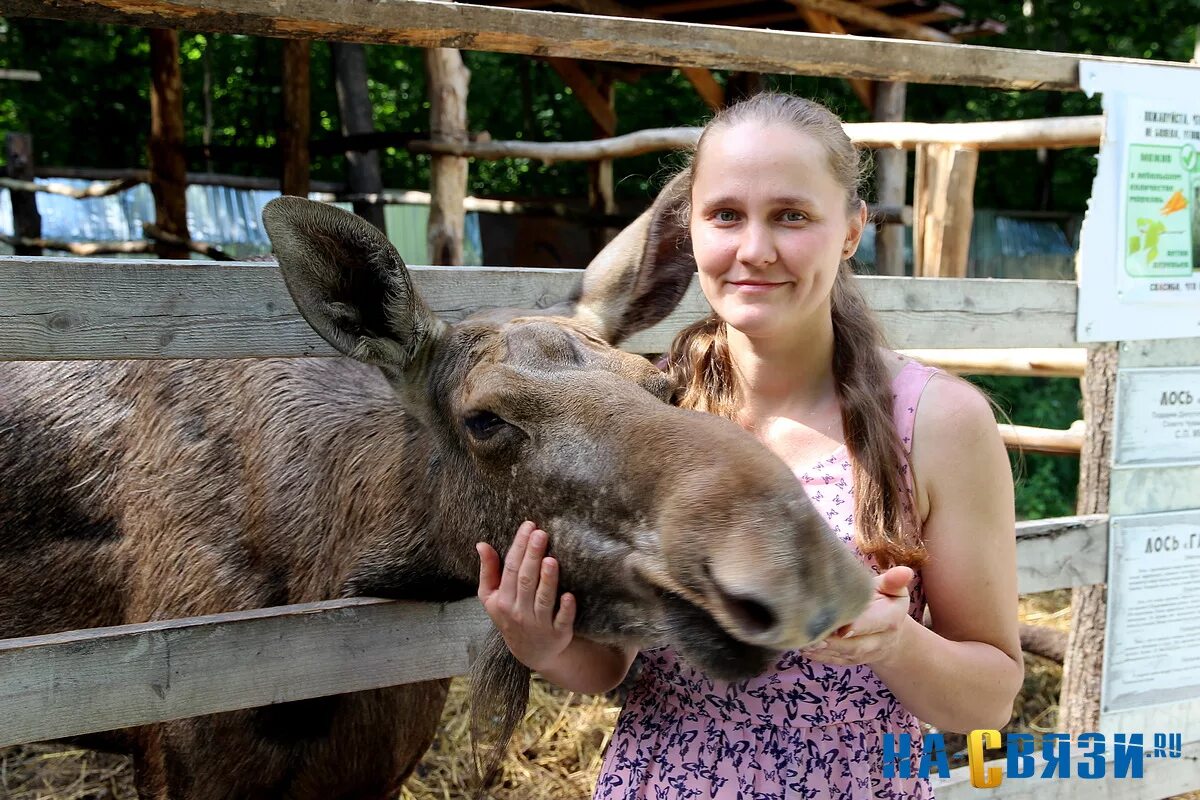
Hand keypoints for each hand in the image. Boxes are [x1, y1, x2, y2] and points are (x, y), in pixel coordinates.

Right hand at [477, 521, 576, 672]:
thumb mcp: (492, 597)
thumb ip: (488, 571)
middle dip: (532, 556)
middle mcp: (519, 612)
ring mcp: (539, 624)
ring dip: (547, 580)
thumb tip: (481, 544)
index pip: (510, 569)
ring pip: (542, 599)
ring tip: (551, 559)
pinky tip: (569, 595)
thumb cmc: (511, 615)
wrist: (531, 652)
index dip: (519, 547)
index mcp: (502, 600)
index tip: (529, 525)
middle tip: (541, 534)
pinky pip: (561, 621)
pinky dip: (565, 609)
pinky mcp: (558, 633)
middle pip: (526, 581)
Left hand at [799, 566, 913, 667]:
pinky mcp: (850, 660)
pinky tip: (803, 648)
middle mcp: (879, 640)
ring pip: (843, 655)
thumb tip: (905, 571)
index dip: (860, 625)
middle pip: (857, 645)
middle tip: (815, 635)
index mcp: (890, 619)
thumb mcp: (892, 589)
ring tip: (805, 641)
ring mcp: (864, 653)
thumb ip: (893, 581)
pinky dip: (818, 656)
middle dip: (836, 643)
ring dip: (823, 650)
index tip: (843, 627)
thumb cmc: (886, 602)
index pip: (876, 623)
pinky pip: (834, 660)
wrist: (889, 631)